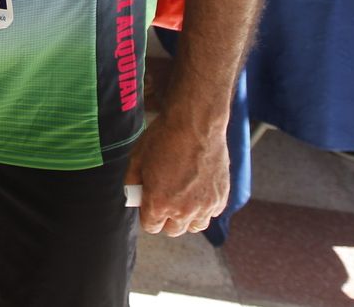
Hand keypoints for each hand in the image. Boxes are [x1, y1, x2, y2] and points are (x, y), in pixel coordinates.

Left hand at [126, 110, 228, 236]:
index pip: (150, 226)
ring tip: (183, 197)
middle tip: (165, 197)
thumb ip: (132, 182)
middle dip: (166, 217)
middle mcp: (183, 211)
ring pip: (194, 225)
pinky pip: (211, 213)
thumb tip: (132, 194)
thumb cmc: (164, 138)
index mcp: (159, 204)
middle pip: (172, 229)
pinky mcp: (221, 198)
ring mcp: (205, 206)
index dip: (147, 214)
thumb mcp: (137, 158)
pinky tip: (198, 190)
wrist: (196, 124)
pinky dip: (204, 207)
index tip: (149, 202)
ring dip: (187, 216)